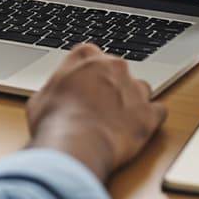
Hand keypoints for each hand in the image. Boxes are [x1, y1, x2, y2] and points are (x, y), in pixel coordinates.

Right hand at [24, 44, 166, 181]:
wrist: (75, 145)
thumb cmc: (54, 122)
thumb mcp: (41, 97)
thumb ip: (55, 88)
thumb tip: (55, 95)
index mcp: (86, 57)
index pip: (90, 54)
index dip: (86, 72)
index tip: (83, 84)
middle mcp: (114, 67)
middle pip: (116, 69)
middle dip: (110, 84)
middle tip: (98, 105)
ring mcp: (134, 89)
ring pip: (140, 88)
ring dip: (132, 100)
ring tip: (117, 120)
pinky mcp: (150, 113)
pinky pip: (158, 110)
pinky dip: (150, 118)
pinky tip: (137, 128)